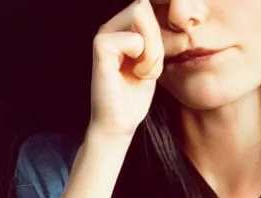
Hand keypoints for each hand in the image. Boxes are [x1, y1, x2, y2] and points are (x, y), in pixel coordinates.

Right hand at [89, 0, 163, 140]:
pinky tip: (133, 76)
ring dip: (151, 52)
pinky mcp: (101, 47)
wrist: (120, 124)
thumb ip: (153, 37)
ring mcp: (104, 35)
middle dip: (156, 42)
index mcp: (121, 29)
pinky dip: (144, 62)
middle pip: (144, 8)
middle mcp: (110, 27)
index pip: (147, 8)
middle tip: (148, 68)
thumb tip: (159, 14)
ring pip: (141, 18)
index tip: (151, 63)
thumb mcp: (151, 62)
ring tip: (141, 72)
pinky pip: (135, 40)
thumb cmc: (134, 97)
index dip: (158, 36)